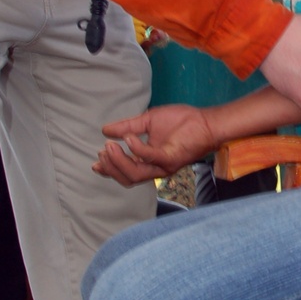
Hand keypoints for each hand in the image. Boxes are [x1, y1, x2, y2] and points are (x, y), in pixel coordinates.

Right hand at [93, 104, 215, 185]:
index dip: (109, 170)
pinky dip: (137, 149)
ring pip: (136, 174)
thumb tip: (105, 130)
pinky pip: (150, 158)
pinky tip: (128, 138)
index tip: (96, 162)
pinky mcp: (171, 157)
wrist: (205, 121)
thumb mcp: (147, 121)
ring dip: (120, 161)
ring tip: (110, 146)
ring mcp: (163, 165)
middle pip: (128, 178)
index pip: (126, 172)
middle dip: (112, 167)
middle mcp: (156, 168)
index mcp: (149, 161)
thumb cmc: (180, 121)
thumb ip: (127, 127)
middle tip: (103, 150)